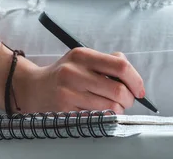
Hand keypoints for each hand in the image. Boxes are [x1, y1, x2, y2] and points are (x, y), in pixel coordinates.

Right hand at [14, 48, 144, 113]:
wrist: (33, 88)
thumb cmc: (64, 74)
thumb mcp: (82, 59)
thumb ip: (107, 61)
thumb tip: (132, 75)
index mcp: (82, 55)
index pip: (120, 66)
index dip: (136, 80)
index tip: (139, 90)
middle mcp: (74, 72)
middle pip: (118, 90)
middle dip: (129, 99)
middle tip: (126, 101)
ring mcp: (68, 92)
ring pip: (110, 107)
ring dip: (117, 110)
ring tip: (110, 106)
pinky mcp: (65, 110)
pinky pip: (96, 117)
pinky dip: (103, 117)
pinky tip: (97, 111)